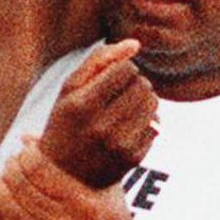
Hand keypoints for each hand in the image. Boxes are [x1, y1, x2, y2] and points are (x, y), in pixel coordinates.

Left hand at [0, 139, 148, 219]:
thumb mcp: (103, 183)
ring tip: (0, 179)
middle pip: (19, 185)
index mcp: (80, 200)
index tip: (24, 152)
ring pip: (8, 208)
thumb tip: (25, 137)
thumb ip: (70, 160)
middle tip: (10, 163)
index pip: (38, 168)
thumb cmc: (113, 217)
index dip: (25, 155)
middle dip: (10, 168)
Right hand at [39, 39, 158, 187]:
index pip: (124, 69)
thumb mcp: (70, 89)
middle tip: (122, 90)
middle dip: (136, 82)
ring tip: (129, 104)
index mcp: (82, 105)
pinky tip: (131, 125)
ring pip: (152, 103)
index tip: (113, 77)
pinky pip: (156, 125)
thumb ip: (99, 60)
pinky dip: (147, 120)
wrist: (64, 175)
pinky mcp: (133, 159)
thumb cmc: (66, 123)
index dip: (123, 67)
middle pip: (142, 85)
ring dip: (145, 98)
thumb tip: (135, 43)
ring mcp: (118, 145)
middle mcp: (100, 126)